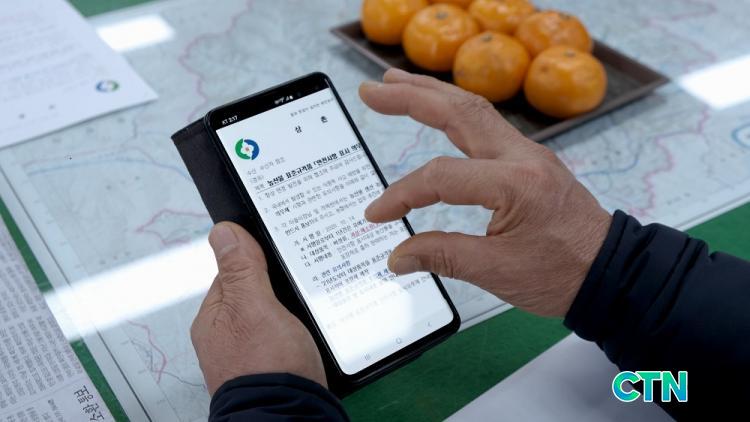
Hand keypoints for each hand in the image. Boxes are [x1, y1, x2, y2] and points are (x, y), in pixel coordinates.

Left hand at [191, 222, 325, 394]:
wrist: (291, 417)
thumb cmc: (267, 368)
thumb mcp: (255, 306)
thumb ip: (242, 269)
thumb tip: (223, 232)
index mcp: (215, 319)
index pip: (235, 272)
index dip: (260, 260)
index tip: (284, 254)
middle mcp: (230, 337)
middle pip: (259, 293)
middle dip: (281, 287)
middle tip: (302, 285)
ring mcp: (254, 352)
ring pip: (278, 315)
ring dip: (296, 310)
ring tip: (313, 309)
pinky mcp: (278, 366)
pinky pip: (290, 336)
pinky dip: (303, 331)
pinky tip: (315, 331)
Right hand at [360, 68, 611, 316]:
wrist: (611, 273)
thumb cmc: (563, 274)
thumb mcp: (498, 272)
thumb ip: (443, 256)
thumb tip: (398, 256)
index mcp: (515, 184)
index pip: (443, 177)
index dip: (403, 194)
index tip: (377, 215)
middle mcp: (523, 157)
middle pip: (459, 112)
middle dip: (411, 97)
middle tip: (372, 90)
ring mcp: (528, 154)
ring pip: (474, 110)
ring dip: (433, 93)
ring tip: (397, 83)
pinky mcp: (529, 161)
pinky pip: (487, 124)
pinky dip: (455, 110)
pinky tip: (439, 109)